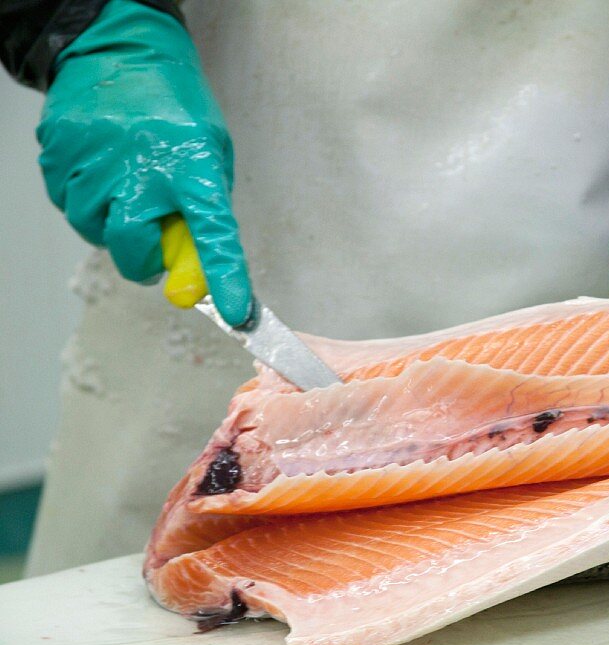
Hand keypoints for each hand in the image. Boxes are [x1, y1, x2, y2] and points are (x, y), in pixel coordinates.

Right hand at [37, 0, 251, 325]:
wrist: (121, 54)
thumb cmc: (176, 112)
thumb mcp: (210, 156)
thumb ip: (204, 213)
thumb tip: (195, 275)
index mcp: (191, 167)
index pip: (214, 233)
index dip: (224, 276)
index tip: (237, 312)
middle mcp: (140, 169)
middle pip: (132, 249)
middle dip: (143, 258)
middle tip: (153, 237)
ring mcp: (93, 162)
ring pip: (95, 230)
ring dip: (113, 222)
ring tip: (127, 181)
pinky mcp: (58, 155)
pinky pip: (69, 203)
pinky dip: (87, 198)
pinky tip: (102, 168)